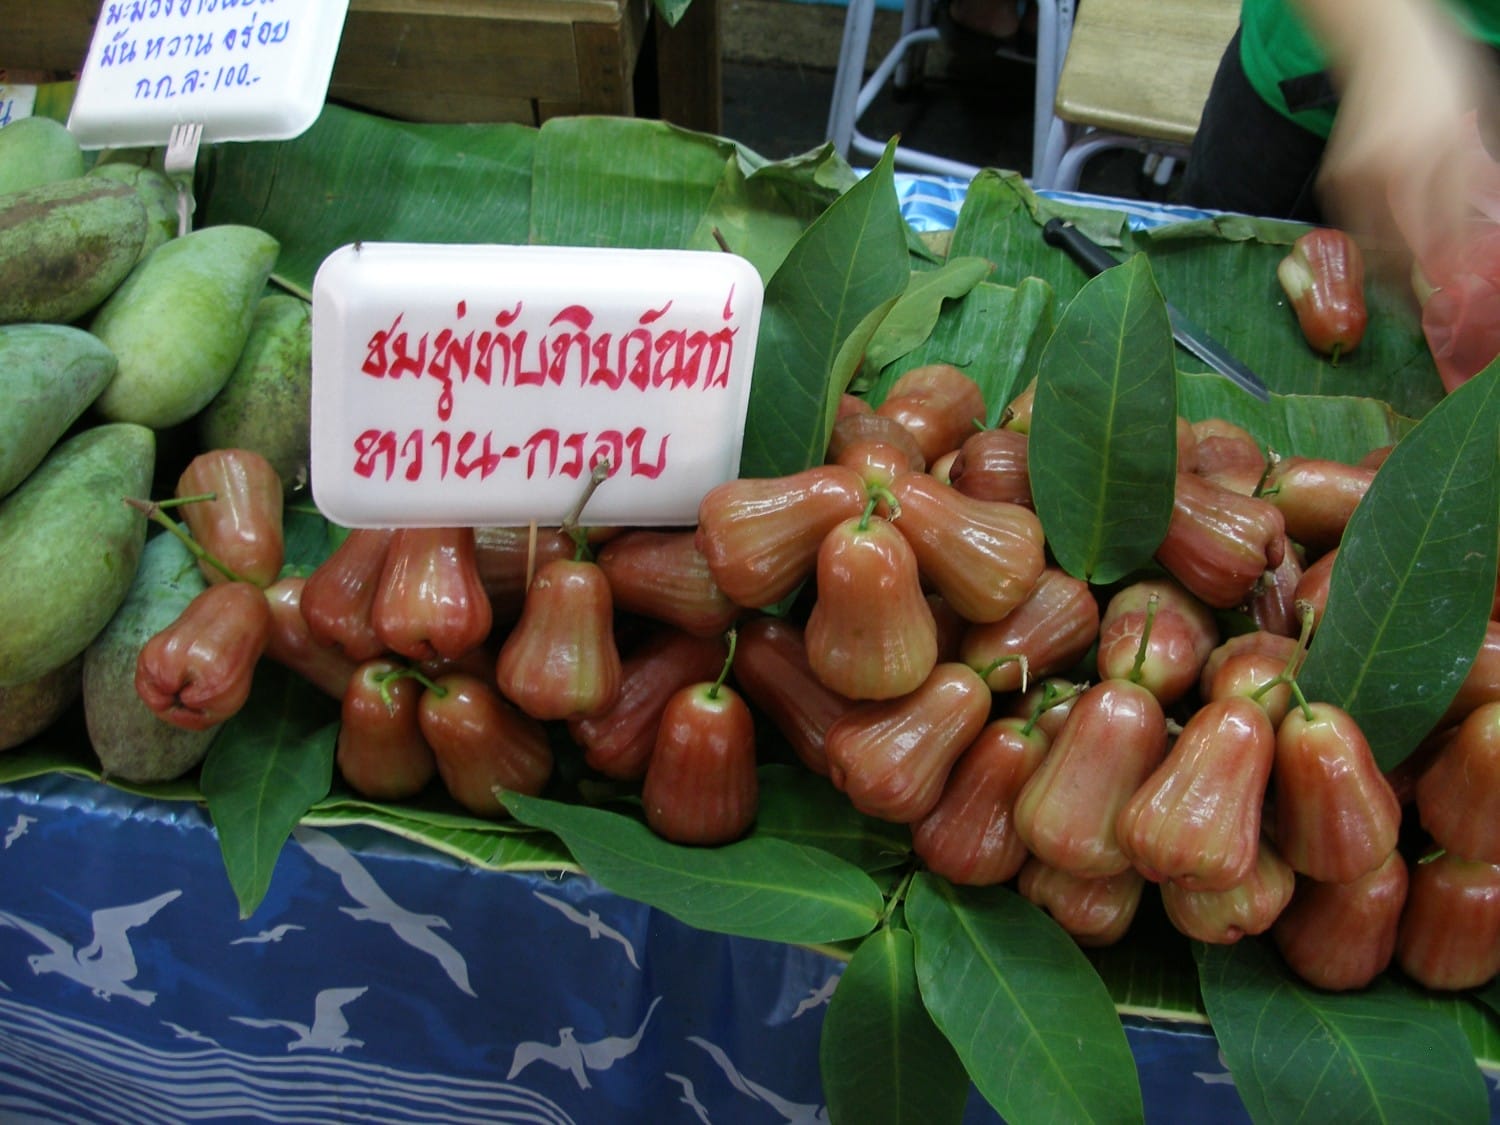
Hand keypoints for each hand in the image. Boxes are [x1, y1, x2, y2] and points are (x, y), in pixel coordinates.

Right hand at [1300, 0, 1499, 274]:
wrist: (1383, 48)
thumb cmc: (1438, 79)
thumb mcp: (1471, 122)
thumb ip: (1477, 172)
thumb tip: (1483, 223)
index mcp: (1434, 155)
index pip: (1444, 226)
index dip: (1449, 264)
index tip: (1453, 290)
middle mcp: (1393, 168)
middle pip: (1402, 244)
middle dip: (1410, 283)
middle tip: (1418, 308)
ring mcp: (1358, 174)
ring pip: (1372, 241)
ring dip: (1385, 271)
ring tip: (1397, 293)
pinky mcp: (1336, 177)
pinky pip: (1352, 223)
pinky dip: (1367, 242)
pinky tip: (1380, 253)